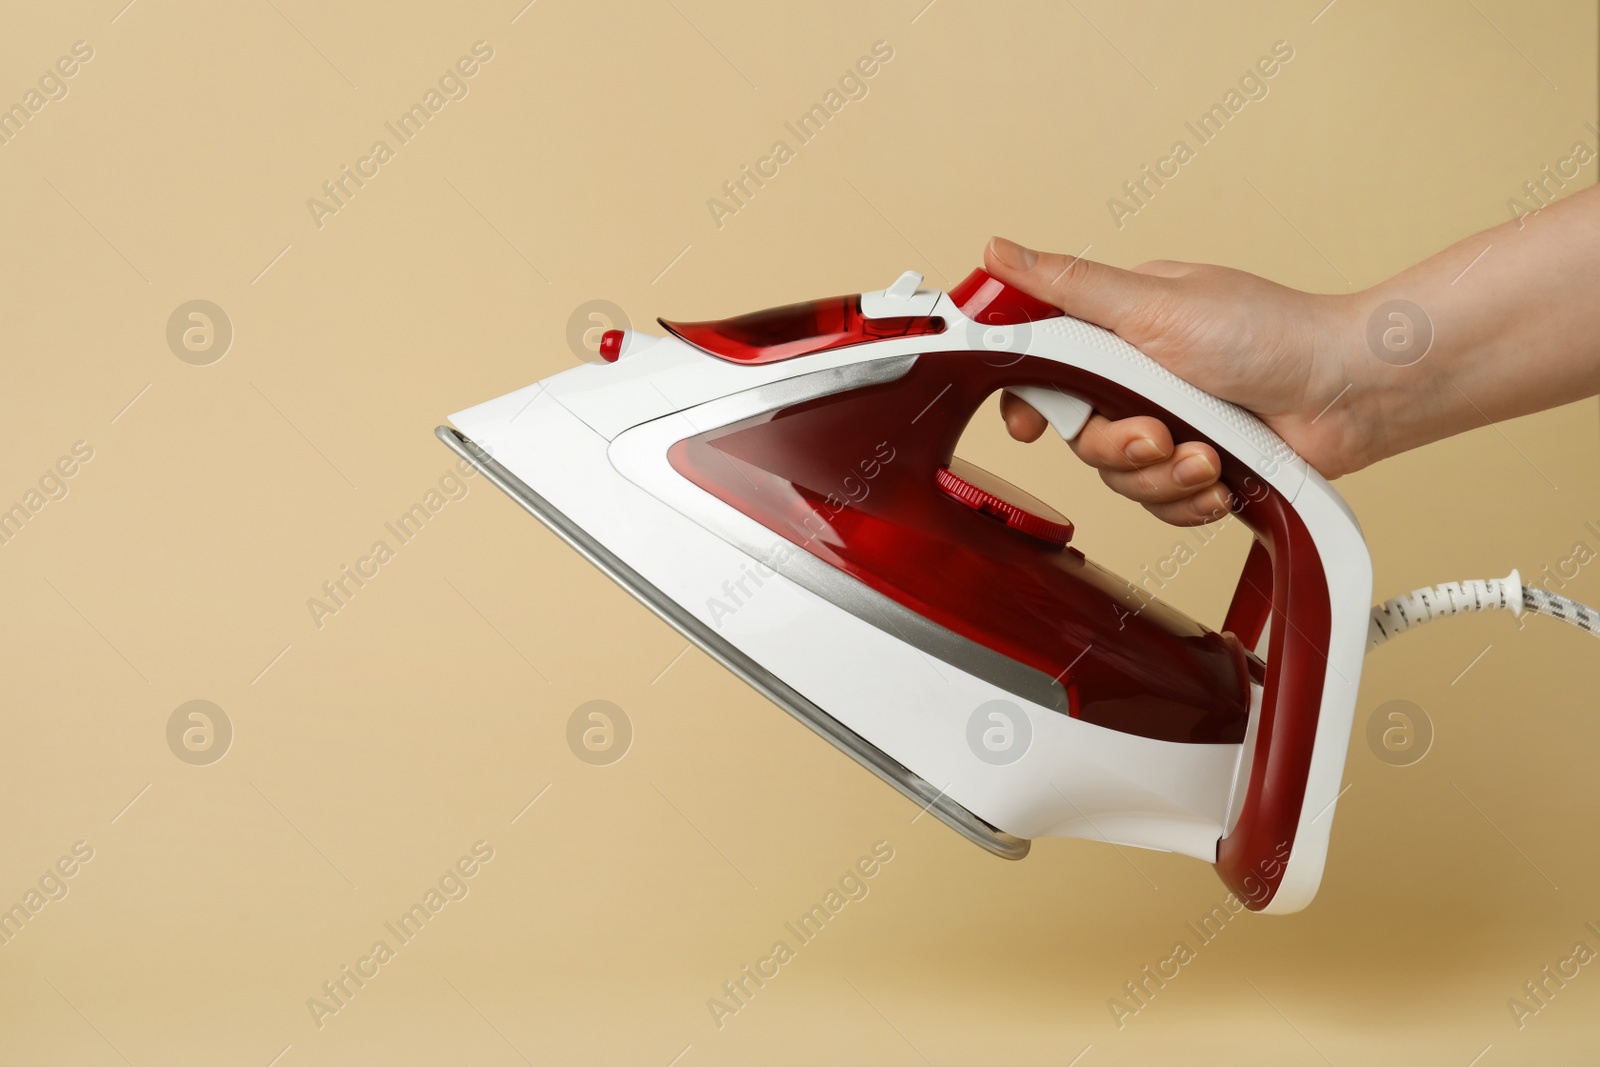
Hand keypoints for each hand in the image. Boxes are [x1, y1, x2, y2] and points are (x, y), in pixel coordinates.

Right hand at [985, 236, 1362, 525]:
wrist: (1350, 392)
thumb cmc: (1269, 332)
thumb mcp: (1153, 302)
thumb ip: (1067, 286)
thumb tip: (998, 251)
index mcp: (1118, 328)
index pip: (1042, 365)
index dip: (1028, 400)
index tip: (1028, 424)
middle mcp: (1138, 377)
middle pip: (1077, 434)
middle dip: (1116, 445)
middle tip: (1156, 433)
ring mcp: (1169, 425)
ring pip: (1119, 477)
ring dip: (1163, 476)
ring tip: (1207, 455)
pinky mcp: (1198, 468)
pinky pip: (1161, 506)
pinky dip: (1189, 500)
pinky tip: (1220, 479)